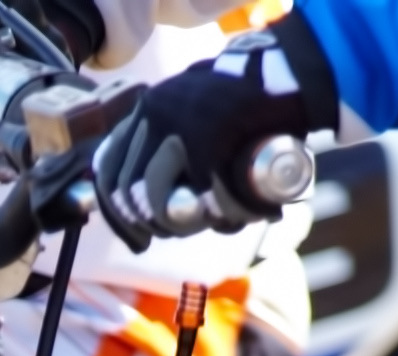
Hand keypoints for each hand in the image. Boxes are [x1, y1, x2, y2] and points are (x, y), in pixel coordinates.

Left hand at [89, 24, 331, 239]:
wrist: (287, 75)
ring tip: (209, 219)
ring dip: (180, 223)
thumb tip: (145, 209)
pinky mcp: (203, 142)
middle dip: (149, 224)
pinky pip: (197, 198)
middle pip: (128, 192)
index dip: (118, 213)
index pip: (109, 170)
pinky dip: (218, 213)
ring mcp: (174, 126)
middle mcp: (151, 114)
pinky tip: (236, 210)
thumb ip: (170, 152)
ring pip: (154, 200)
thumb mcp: (197, 120)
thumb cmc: (246, 106)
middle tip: (176, 231)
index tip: (137, 237)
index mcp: (146, 109)